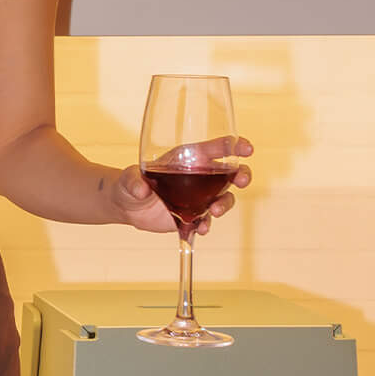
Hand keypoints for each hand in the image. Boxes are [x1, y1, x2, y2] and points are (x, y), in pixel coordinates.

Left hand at [109, 137, 253, 234]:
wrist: (127, 206)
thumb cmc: (130, 182)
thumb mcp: (129, 179)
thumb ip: (134, 180)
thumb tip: (140, 188)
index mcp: (189, 157)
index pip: (218, 148)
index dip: (235, 146)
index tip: (247, 149)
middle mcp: (199, 175)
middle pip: (230, 173)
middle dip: (241, 175)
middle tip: (241, 181)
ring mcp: (199, 197)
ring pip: (223, 198)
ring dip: (224, 204)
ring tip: (213, 212)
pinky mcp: (193, 215)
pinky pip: (207, 220)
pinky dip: (206, 225)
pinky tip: (200, 229)